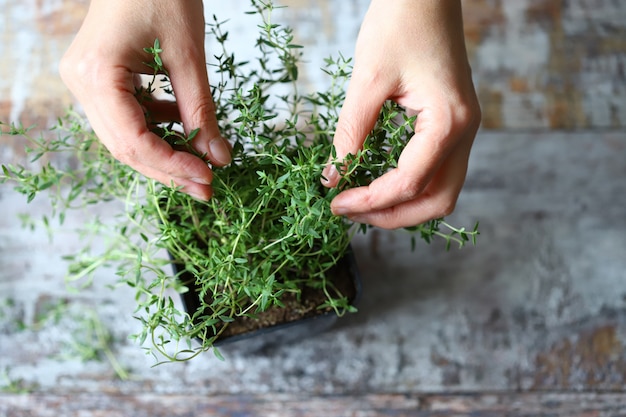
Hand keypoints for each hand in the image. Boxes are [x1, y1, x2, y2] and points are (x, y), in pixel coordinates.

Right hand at [59, 0, 230, 199]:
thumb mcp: (189, 56)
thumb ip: (202, 111)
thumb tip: (219, 158)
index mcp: (96, 75)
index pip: (133, 141)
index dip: (173, 166)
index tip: (208, 178)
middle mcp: (80, 83)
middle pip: (125, 147)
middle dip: (169, 169)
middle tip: (207, 187)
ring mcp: (85, 82)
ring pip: (125, 138)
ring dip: (165, 154)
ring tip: (202, 165)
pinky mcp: (97, 80)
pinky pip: (126, 118)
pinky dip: (157, 129)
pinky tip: (184, 130)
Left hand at [322, 0, 480, 228]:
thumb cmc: (400, 24)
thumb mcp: (367, 80)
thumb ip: (351, 133)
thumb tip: (334, 177)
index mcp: (449, 122)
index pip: (409, 183)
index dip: (368, 200)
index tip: (334, 203)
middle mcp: (465, 132)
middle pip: (436, 201)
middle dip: (391, 215)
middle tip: (349, 212)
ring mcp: (463, 130)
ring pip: (440, 191)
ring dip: (401, 205)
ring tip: (360, 201)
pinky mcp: (452, 125)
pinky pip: (436, 171)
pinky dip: (408, 186)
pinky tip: (377, 180)